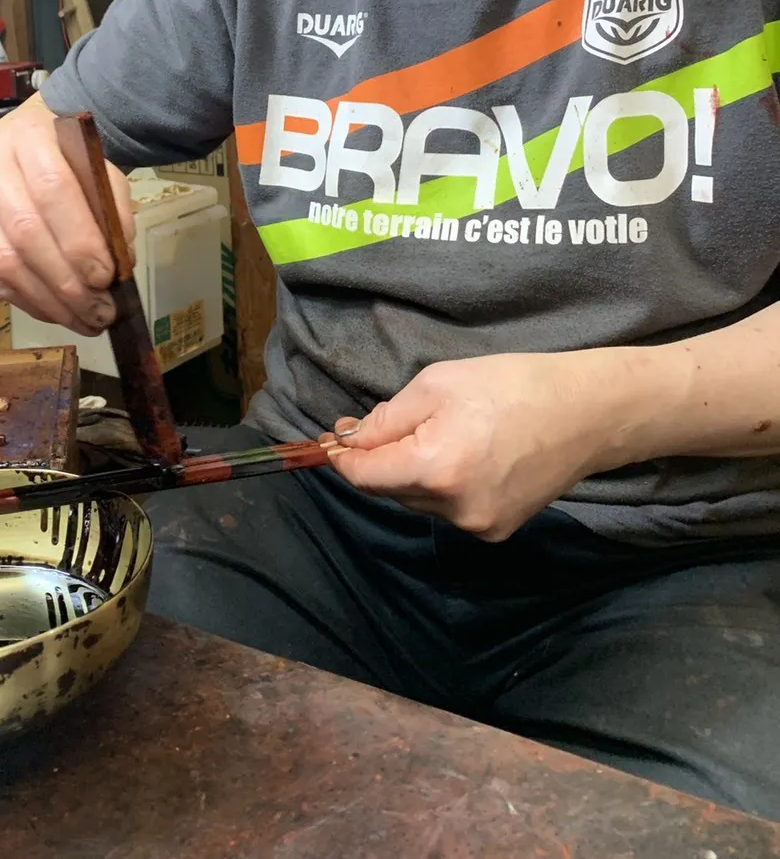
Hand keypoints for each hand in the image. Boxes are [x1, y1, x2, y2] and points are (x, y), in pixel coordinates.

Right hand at [0, 96, 134, 334]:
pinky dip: (24, 300)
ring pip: (4, 262)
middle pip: (25, 232)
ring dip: (47, 300)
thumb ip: (112, 212)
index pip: (52, 189)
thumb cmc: (68, 163)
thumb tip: (116, 266)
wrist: (25, 143)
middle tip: (99, 312)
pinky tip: (52, 310)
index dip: (79, 239)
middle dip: (66, 282)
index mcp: (28, 135)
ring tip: (82, 319)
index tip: (105, 276)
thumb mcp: (100, 172)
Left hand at [328, 349, 649, 540]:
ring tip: (432, 433)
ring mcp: (478, 527)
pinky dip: (441, 486)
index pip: (365, 476)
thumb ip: (386, 419)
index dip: (342, 457)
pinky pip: (448, 509)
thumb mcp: (437, 384)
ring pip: (418, 501)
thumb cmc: (511, 385)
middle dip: (378, 459)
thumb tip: (349, 441)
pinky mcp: (497, 531)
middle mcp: (454, 509)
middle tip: (376, 423)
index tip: (328, 439)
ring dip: (410, 473)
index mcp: (436, 468)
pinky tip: (462, 454)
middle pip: (390, 489)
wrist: (586, 413)